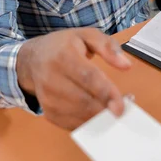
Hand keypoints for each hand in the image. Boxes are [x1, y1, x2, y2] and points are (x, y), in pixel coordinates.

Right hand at [16, 28, 131, 129]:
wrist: (34, 60)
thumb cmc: (64, 46)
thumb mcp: (87, 35)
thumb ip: (108, 46)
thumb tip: (127, 65)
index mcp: (64, 56)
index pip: (87, 77)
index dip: (106, 92)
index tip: (121, 106)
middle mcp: (52, 78)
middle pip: (83, 101)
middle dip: (105, 109)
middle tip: (123, 110)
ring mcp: (47, 98)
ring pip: (78, 116)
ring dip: (100, 118)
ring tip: (113, 110)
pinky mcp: (48, 113)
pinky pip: (72, 124)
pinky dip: (89, 123)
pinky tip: (99, 115)